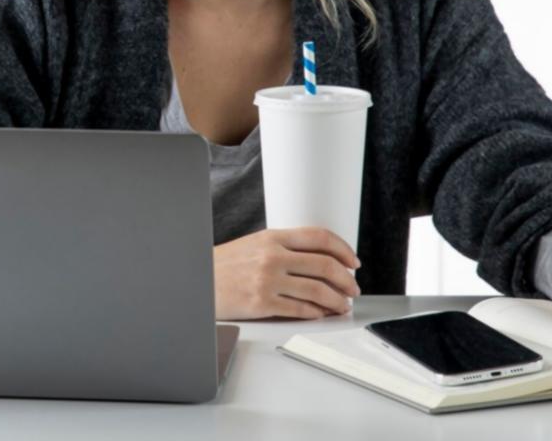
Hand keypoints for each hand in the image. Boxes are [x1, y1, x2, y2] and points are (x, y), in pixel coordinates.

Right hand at [214, 226, 360, 320]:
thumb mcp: (254, 245)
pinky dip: (316, 313)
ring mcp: (268, 280)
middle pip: (325, 265)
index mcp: (272, 237)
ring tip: (341, 305)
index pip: (319, 237)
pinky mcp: (262, 304)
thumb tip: (318, 259)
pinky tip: (321, 313)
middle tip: (353, 288)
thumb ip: (283, 247)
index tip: (353, 261)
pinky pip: (300, 309)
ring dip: (336, 300)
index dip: (343, 249)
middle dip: (346, 280)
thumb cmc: (224, 265)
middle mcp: (272, 256)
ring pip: (317, 291)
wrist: (198, 281)